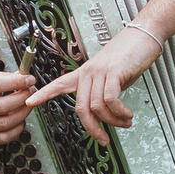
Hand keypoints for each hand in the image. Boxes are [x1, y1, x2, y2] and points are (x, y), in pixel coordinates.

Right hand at [0, 70, 34, 146]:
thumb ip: (2, 77)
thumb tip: (22, 77)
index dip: (16, 82)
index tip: (29, 80)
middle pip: (3, 106)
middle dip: (23, 98)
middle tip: (30, 92)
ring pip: (6, 123)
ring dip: (22, 113)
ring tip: (26, 105)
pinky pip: (3, 137)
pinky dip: (16, 129)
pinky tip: (19, 121)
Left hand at [28, 25, 161, 146]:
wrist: (144, 34)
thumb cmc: (130, 53)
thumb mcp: (113, 75)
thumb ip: (105, 92)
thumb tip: (106, 112)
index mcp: (85, 73)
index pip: (59, 83)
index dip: (43, 94)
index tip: (30, 101)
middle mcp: (89, 72)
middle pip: (81, 108)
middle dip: (94, 128)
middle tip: (104, 139)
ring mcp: (100, 71)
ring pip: (96, 106)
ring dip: (113, 121)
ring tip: (124, 121)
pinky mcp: (114, 72)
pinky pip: (110, 100)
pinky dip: (119, 112)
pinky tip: (126, 114)